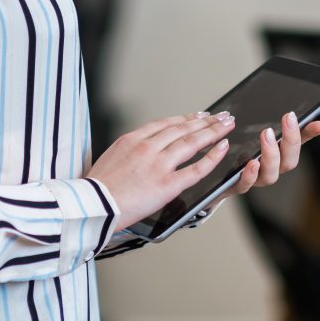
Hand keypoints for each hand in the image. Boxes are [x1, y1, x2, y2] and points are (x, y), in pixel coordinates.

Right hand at [86, 112, 235, 229]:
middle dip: (204, 121)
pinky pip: (196, 168)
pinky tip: (222, 147)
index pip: (165, 124)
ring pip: (191, 142)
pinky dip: (212, 157)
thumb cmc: (98, 187)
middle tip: (220, 115)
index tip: (197, 115)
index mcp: (133, 139)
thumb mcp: (112, 156)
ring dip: (212, 132)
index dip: (185, 119)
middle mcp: (148, 147)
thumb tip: (141, 149)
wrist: (93, 205)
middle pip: (182, 129)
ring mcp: (159, 164)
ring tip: (226, 125)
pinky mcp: (167, 184)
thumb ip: (130, 150)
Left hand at [214, 111, 319, 205]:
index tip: (305, 117)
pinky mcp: (237, 185)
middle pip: (288, 162)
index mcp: (279, 156)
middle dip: (289, 141)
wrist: (218, 174)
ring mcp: (256, 178)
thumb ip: (282, 127)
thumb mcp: (262, 135)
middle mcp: (271, 169)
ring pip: (270, 176)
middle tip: (286, 119)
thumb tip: (317, 122)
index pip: (298, 145)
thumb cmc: (244, 151)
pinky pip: (245, 185)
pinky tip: (250, 163)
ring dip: (270, 156)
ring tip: (266, 135)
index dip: (307, 133)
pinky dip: (250, 175)